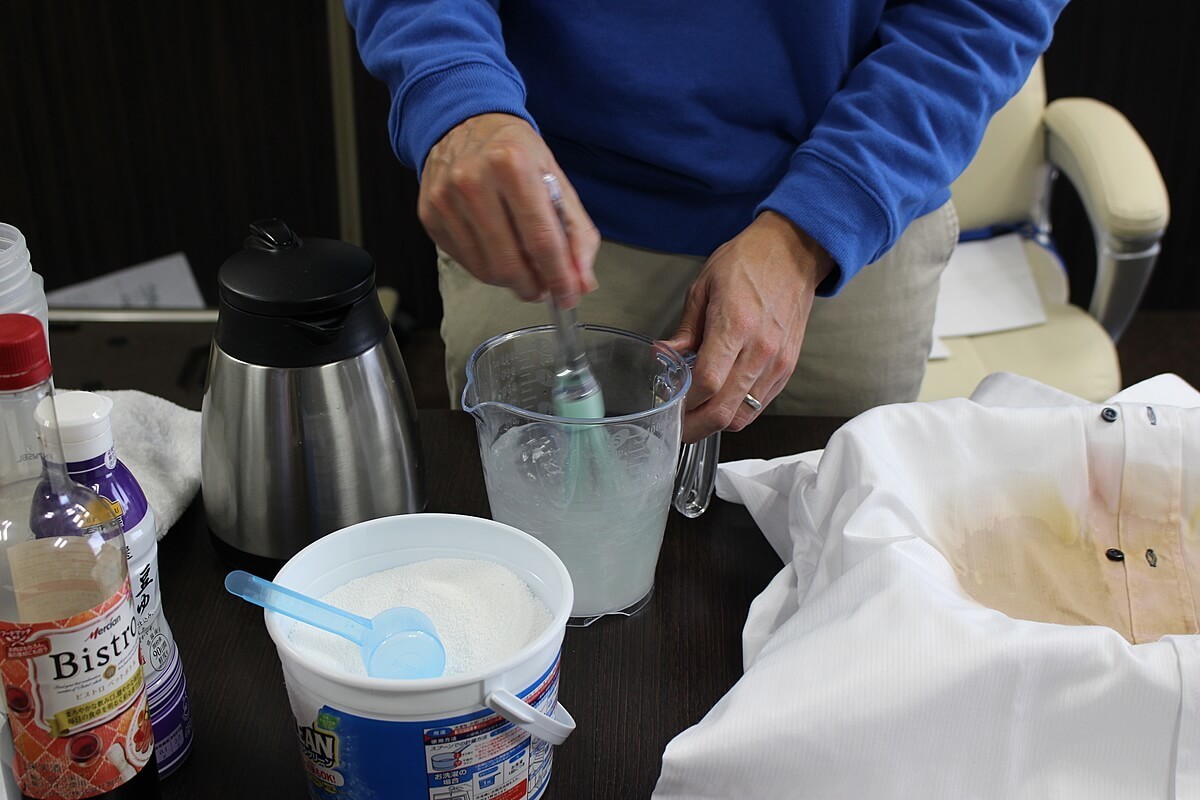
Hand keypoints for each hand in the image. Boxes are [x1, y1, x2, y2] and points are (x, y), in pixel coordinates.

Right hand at [419, 113, 599, 306]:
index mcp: (511, 164)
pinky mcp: (430, 215)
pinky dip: (489, 268)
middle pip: (509, 263)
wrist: (464, 123)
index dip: (559, 276)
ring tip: (525, 270)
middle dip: (534, 286)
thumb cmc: (515, 152)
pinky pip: (466, 262)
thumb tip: (582, 282)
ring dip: (512, 281)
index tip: (570, 296)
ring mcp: (446, 200)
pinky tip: (499, 251)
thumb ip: (576, 233)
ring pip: (486, 269)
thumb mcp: (555, 180)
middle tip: (545, 288)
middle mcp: (472, 180)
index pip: (541, 239)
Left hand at [664, 211, 832, 442]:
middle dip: (695, 427)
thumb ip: (685, 328)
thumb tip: (664, 354)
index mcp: (735, 325)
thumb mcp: (703, 286)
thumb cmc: (748, 262)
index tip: (668, 406)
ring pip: (743, 415)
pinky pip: (759, 405)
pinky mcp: (787, 368)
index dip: (683, 403)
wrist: (793, 253)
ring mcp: (777, 362)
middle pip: (724, 410)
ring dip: (716, 424)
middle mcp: (760, 350)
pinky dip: (737, 412)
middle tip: (676, 429)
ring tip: (695, 418)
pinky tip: (720, 403)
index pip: (706, 382)